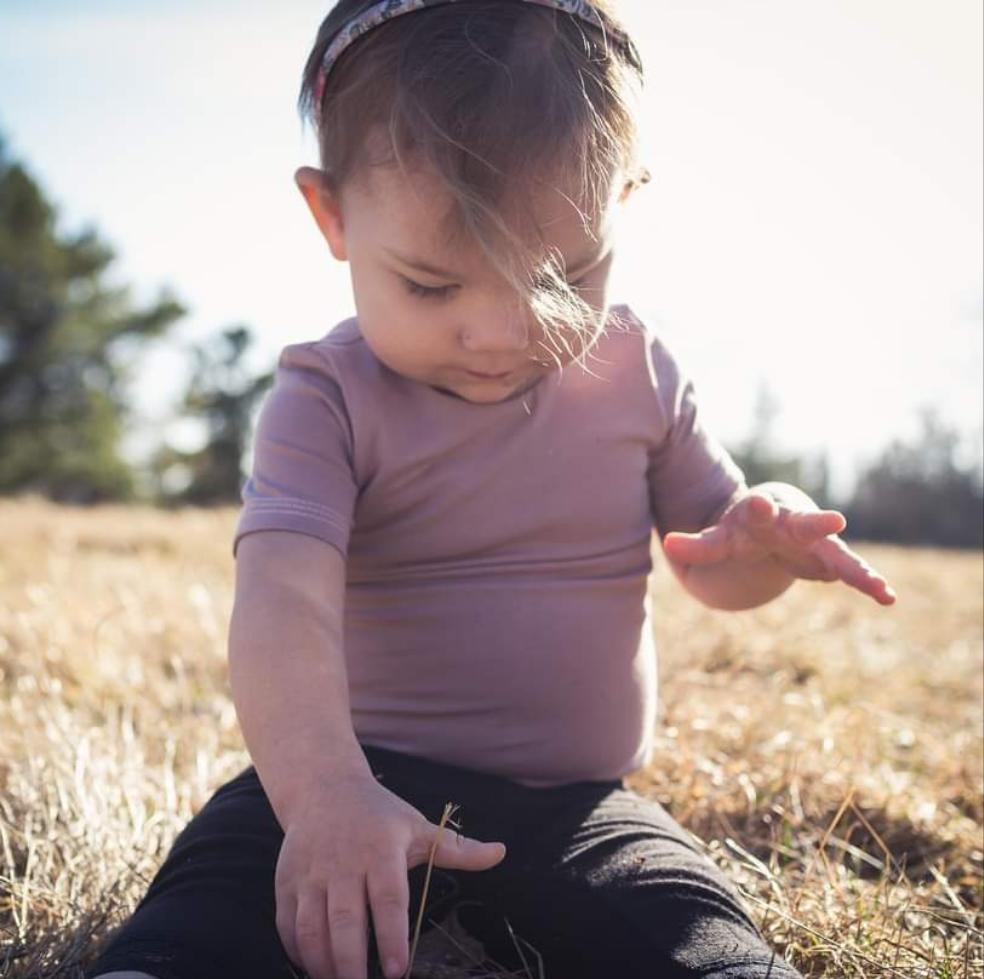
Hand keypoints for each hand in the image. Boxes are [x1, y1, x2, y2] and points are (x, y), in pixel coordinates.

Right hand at [274, 771, 505, 978]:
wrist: (324, 788)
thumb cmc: (379, 815)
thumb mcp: (418, 826)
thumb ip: (457, 848)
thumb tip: (500, 852)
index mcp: (380, 850)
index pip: (387, 900)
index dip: (391, 937)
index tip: (397, 971)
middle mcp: (343, 862)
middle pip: (346, 921)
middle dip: (352, 964)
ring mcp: (311, 872)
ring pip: (312, 927)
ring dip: (323, 964)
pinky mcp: (286, 880)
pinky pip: (287, 923)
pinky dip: (297, 951)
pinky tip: (314, 966)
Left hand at [662, 490, 895, 605]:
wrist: (773, 520)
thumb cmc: (742, 530)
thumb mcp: (719, 539)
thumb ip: (697, 545)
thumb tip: (668, 544)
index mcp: (760, 517)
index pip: (756, 511)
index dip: (758, 508)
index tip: (760, 502)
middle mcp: (793, 524)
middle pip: (804, 523)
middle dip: (817, 521)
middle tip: (835, 519)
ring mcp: (816, 542)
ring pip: (837, 553)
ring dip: (855, 568)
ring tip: (875, 585)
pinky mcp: (832, 559)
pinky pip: (851, 572)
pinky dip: (869, 583)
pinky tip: (889, 597)